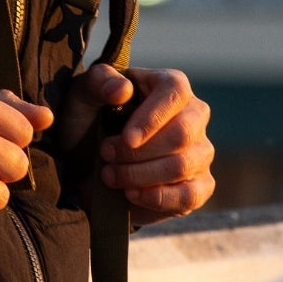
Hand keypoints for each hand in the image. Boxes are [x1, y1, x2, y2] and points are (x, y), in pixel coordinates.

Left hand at [65, 64, 214, 222]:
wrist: (86, 164)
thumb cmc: (88, 121)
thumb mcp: (82, 95)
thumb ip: (98, 83)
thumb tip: (122, 90)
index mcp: (169, 85)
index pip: (175, 93)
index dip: (153, 117)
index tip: (127, 139)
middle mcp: (193, 115)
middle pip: (182, 134)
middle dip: (138, 152)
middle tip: (106, 155)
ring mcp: (200, 151)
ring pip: (182, 166)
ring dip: (140, 175)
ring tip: (110, 175)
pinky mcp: (199, 185)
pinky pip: (190, 195)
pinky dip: (157, 198)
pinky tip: (131, 194)